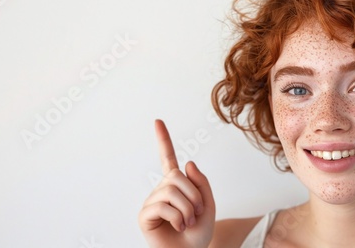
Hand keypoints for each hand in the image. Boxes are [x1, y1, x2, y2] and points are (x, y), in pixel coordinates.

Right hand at [139, 120, 215, 247]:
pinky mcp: (145, 215)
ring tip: (187, 222)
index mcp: (176, 185)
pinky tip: (178, 226)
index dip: (163, 140)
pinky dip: (177, 218)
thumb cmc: (198, 233)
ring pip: (172, 191)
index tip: (158, 121)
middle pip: (177, 176)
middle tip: (197, 212)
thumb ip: (201, 183)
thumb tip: (188, 162)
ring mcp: (152, 201)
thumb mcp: (209, 206)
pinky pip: (163, 206)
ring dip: (187, 209)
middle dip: (194, 194)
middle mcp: (162, 190)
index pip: (167, 158)